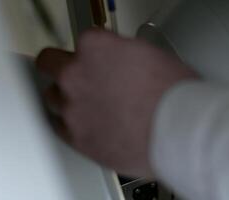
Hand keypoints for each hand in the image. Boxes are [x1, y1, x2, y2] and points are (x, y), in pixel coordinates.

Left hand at [36, 29, 196, 177]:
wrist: (178, 131)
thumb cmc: (173, 96)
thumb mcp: (148, 56)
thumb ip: (120, 54)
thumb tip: (115, 61)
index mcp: (95, 47)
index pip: (82, 42)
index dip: (93, 53)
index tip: (98, 62)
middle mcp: (76, 75)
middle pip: (50, 64)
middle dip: (65, 69)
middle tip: (81, 79)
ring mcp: (72, 107)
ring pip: (52, 97)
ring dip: (66, 98)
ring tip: (88, 107)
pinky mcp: (75, 137)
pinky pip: (59, 127)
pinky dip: (70, 125)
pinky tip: (88, 125)